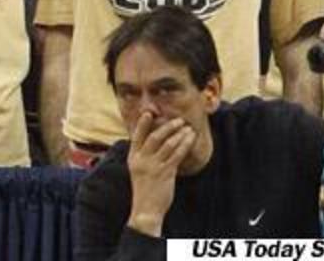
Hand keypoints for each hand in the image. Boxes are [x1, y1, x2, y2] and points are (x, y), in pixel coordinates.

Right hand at [126, 112, 196, 233]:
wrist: (145, 210)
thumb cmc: (144, 188)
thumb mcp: (138, 169)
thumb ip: (143, 155)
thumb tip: (152, 140)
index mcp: (133, 157)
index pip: (137, 136)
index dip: (142, 124)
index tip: (149, 113)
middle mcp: (143, 160)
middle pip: (155, 137)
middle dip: (168, 127)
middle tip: (179, 120)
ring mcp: (154, 166)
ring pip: (168, 145)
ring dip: (179, 135)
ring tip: (188, 128)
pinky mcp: (166, 174)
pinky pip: (176, 156)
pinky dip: (184, 146)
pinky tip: (189, 140)